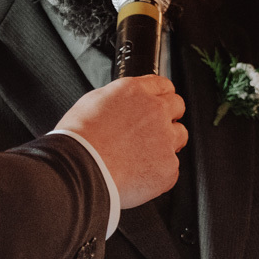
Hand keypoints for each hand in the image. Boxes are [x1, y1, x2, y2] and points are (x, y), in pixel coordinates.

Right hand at [55, 75, 187, 208]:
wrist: (80, 169)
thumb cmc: (79, 140)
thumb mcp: (93, 101)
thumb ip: (119, 98)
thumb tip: (125, 103)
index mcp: (135, 91)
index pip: (163, 85)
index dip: (161, 96)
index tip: (159, 103)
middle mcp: (155, 110)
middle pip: (177, 106)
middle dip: (169, 116)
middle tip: (153, 131)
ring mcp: (165, 138)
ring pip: (179, 136)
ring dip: (167, 143)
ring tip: (143, 155)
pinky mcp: (169, 165)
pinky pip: (171, 166)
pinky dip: (158, 172)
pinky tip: (139, 173)